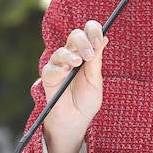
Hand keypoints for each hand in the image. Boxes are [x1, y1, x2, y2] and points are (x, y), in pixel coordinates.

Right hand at [40, 20, 107, 152]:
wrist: (75, 121)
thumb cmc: (86, 101)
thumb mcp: (95, 81)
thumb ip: (96, 61)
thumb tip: (104, 38)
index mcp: (87, 53)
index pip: (89, 32)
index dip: (93, 31)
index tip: (100, 40)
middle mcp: (72, 55)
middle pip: (75, 35)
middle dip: (83, 41)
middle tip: (90, 55)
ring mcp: (59, 65)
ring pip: (62, 50)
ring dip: (71, 54)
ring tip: (77, 63)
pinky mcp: (48, 77)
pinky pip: (51, 68)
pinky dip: (59, 67)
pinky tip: (65, 71)